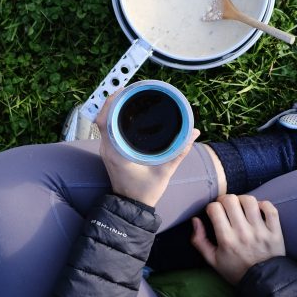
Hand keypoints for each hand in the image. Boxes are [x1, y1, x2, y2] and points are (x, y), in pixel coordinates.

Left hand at [96, 92, 199, 207]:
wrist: (131, 207)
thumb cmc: (145, 192)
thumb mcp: (165, 171)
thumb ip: (180, 152)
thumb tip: (194, 133)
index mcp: (116, 152)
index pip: (105, 122)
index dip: (111, 104)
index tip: (122, 91)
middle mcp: (107, 149)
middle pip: (103, 118)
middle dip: (114, 101)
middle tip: (130, 89)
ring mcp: (107, 150)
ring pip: (104, 123)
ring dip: (113, 109)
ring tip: (129, 96)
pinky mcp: (110, 152)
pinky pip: (108, 130)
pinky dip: (115, 118)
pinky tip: (127, 112)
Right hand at [190, 194, 285, 284]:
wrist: (262, 282)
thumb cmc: (236, 270)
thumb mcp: (212, 260)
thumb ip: (199, 241)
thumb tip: (196, 220)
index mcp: (226, 239)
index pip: (215, 209)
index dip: (211, 207)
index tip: (214, 212)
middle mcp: (243, 232)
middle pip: (231, 200)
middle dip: (225, 200)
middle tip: (226, 207)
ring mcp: (261, 230)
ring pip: (250, 201)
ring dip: (242, 200)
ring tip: (241, 206)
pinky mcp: (275, 231)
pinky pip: (270, 208)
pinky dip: (264, 204)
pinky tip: (258, 210)